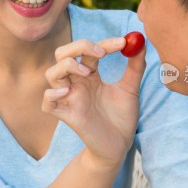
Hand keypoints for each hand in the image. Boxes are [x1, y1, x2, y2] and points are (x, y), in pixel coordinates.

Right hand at [42, 38, 145, 164]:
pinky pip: (47, 103)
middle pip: (63, 54)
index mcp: (90, 74)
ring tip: (87, 72)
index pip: (89, 50)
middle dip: (78, 47)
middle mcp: (77, 83)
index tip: (123, 42)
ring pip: (51, 74)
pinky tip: (68, 92)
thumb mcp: (131, 89)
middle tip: (100, 53)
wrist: (120, 145)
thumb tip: (140, 42)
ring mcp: (70, 99)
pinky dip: (52, 94)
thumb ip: (136, 67)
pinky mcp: (67, 116)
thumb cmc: (121, 117)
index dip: (105, 43)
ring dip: (66, 66)